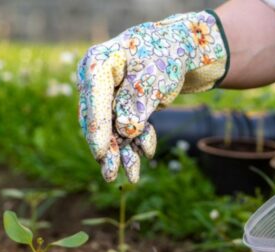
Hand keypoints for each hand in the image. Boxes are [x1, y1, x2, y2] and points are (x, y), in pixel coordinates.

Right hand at [77, 10, 228, 181]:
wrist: (180, 49)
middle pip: (99, 121)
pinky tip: (147, 152)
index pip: (94, 100)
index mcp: (97, 65)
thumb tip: (126, 129)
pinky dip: (138, 142)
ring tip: (132, 177)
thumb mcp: (153, 77)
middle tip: (112, 176)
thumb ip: (137, 102)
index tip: (100, 153)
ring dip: (123, 153)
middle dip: (108, 150)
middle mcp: (97, 83)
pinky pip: (127, 130)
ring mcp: (108, 96)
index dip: (97, 129)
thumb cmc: (165, 55)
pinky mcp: (122, 108)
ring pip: (113, 130)